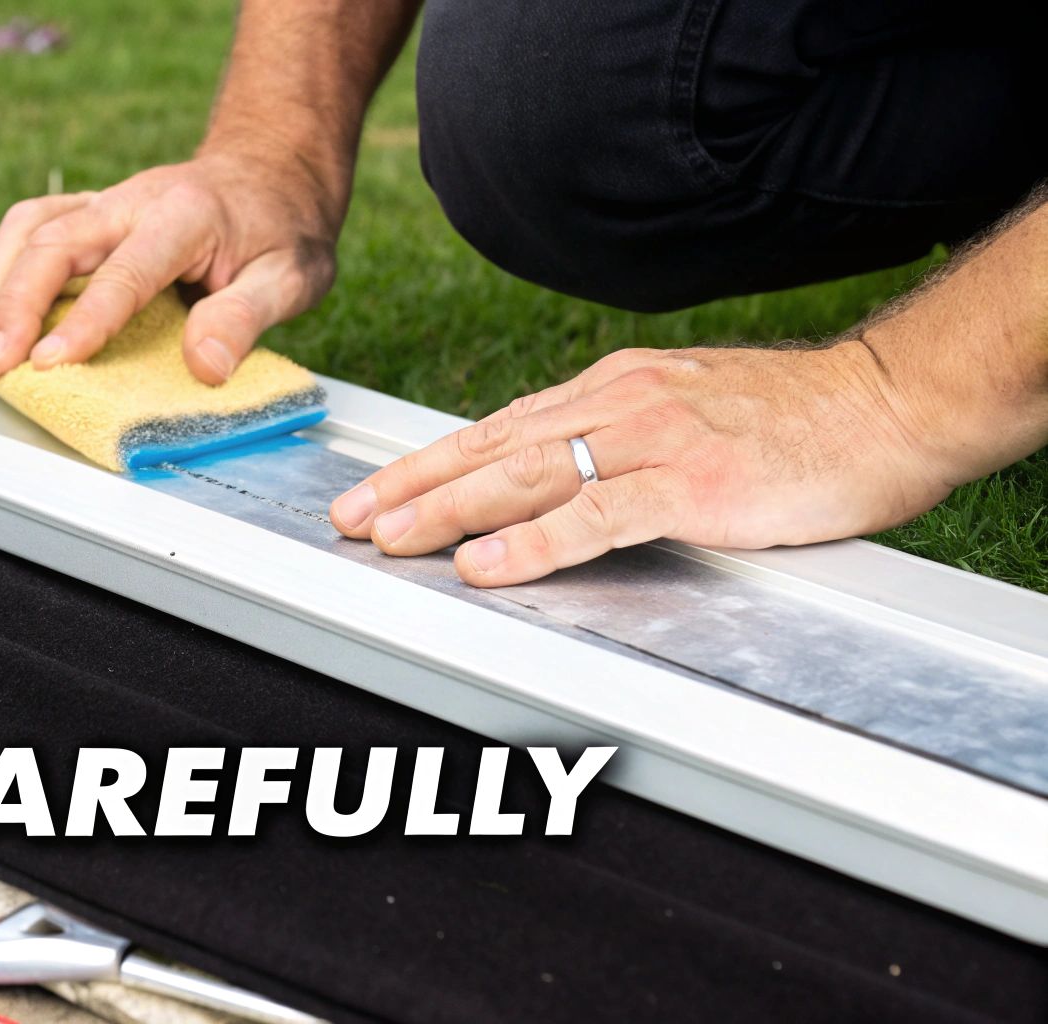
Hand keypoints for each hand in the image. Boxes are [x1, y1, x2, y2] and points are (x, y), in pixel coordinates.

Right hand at [0, 149, 342, 384]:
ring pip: (26, 229)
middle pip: (54, 240)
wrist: (269, 174)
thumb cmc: (280, 231)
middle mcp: (132, 201)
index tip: (53, 362)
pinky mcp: (82, 213)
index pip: (126, 270)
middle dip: (17, 304)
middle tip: (0, 362)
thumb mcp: (293, 277)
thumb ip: (246, 318)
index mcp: (185, 215)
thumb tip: (205, 365)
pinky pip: (24, 231)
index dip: (85, 319)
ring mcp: (101, 203)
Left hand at [327, 341, 951, 585]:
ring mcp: (654, 441)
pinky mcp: (693, 483)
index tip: (374, 490)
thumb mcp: (683, 409)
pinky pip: (596, 515)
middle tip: (349, 518)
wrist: (885, 404)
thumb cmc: (792, 417)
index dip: (430, 462)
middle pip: (492, 448)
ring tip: (389, 538)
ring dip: (449, 510)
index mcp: (612, 389)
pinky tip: (486, 565)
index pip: (498, 428)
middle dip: (413, 485)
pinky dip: (533, 543)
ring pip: (526, 475)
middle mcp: (619, 405)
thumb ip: (615, 435)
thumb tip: (552, 468)